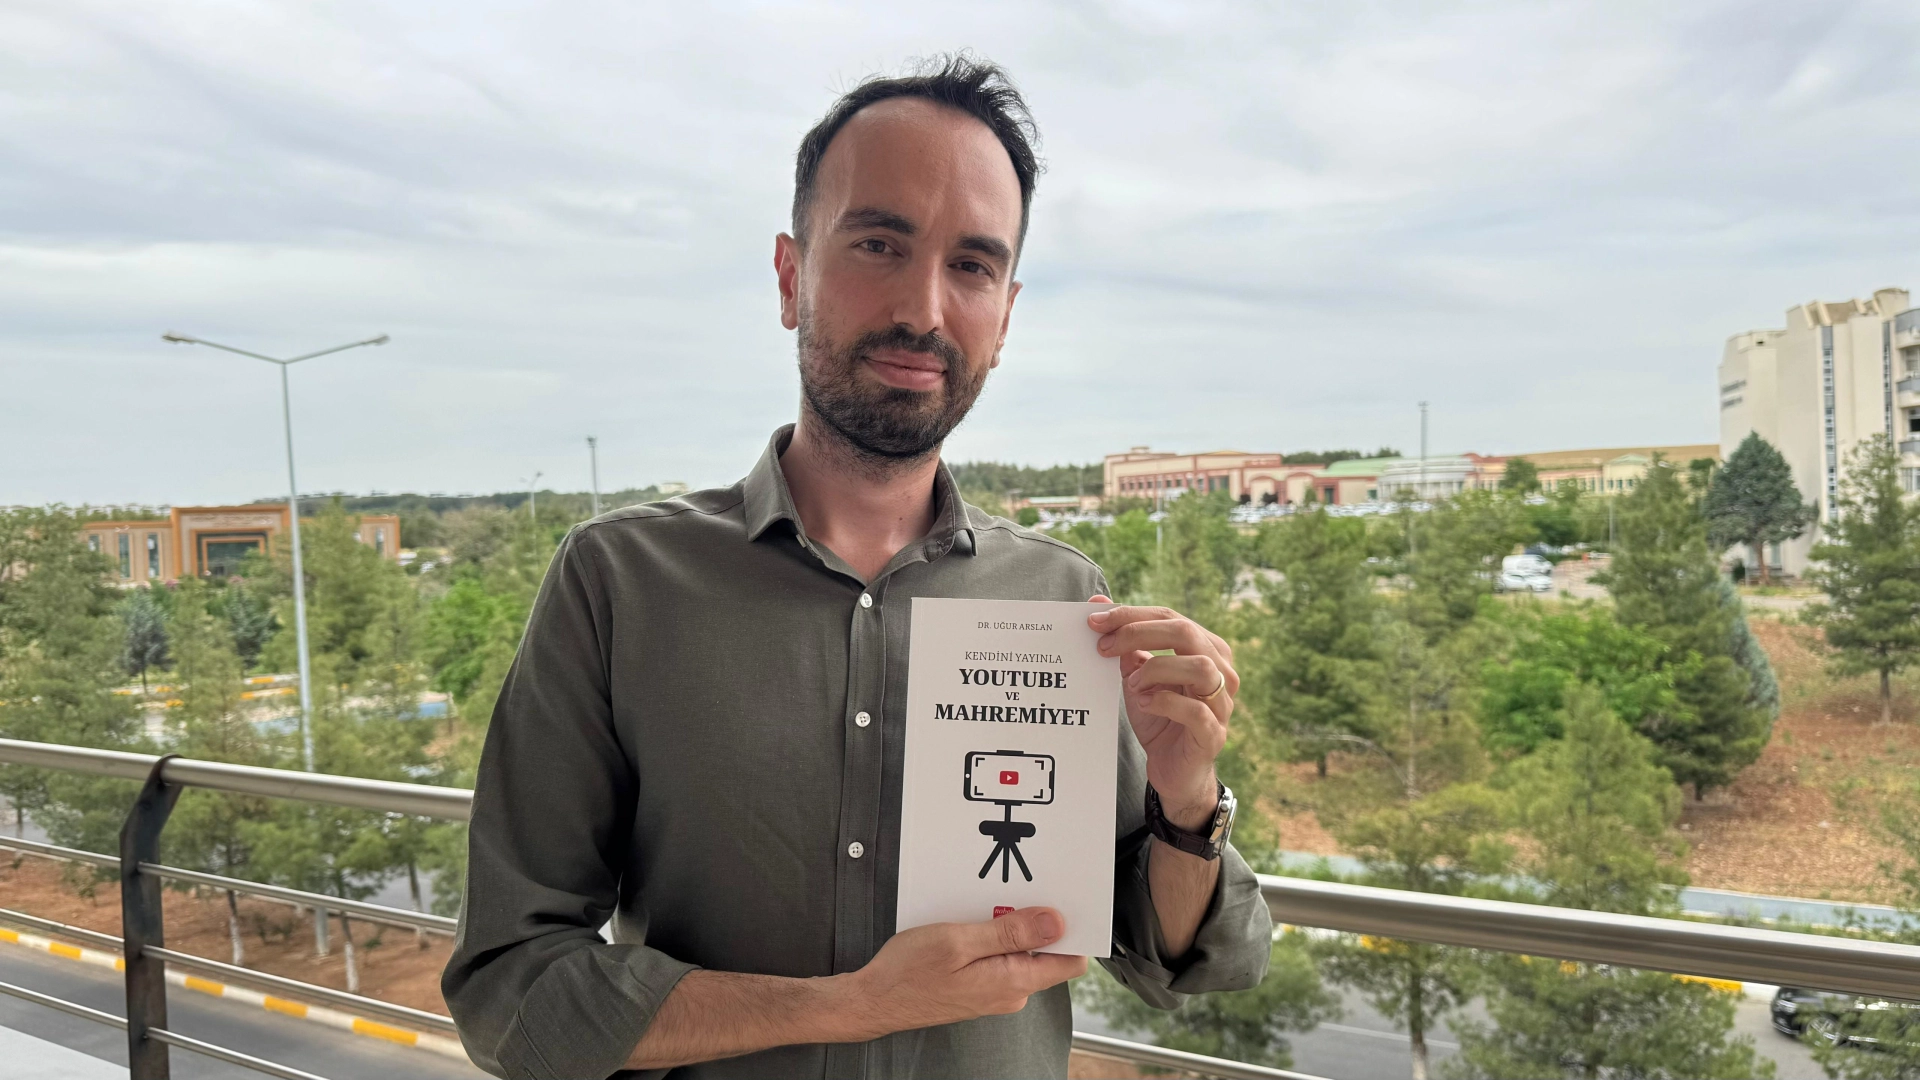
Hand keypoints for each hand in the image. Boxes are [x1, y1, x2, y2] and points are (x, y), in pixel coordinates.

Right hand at [843, 908, 1086, 1039]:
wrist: (875, 1000)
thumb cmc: (908, 973)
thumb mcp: (959, 941)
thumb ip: (1010, 934)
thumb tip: (1056, 923)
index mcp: (1013, 981)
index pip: (1070, 960)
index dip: (1072, 929)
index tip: (1061, 901)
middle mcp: (1011, 992)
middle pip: (1046, 952)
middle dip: (1035, 921)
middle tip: (1010, 895)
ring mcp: (996, 992)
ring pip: (1021, 953)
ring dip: (1008, 928)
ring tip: (982, 909)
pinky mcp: (981, 988)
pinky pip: (1001, 958)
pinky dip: (992, 938)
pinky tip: (971, 924)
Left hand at [1088, 598, 1235, 830]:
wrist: (1172, 769)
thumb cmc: (1158, 717)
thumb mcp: (1138, 677)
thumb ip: (1125, 644)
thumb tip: (1098, 603)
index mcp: (1206, 649)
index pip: (1171, 617)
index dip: (1133, 615)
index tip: (1095, 621)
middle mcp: (1221, 671)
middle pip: (1186, 632)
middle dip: (1138, 633)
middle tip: (1103, 647)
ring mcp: (1221, 703)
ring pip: (1199, 667)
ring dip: (1156, 670)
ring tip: (1133, 685)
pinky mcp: (1214, 734)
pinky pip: (1195, 710)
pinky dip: (1164, 702)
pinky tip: (1145, 705)